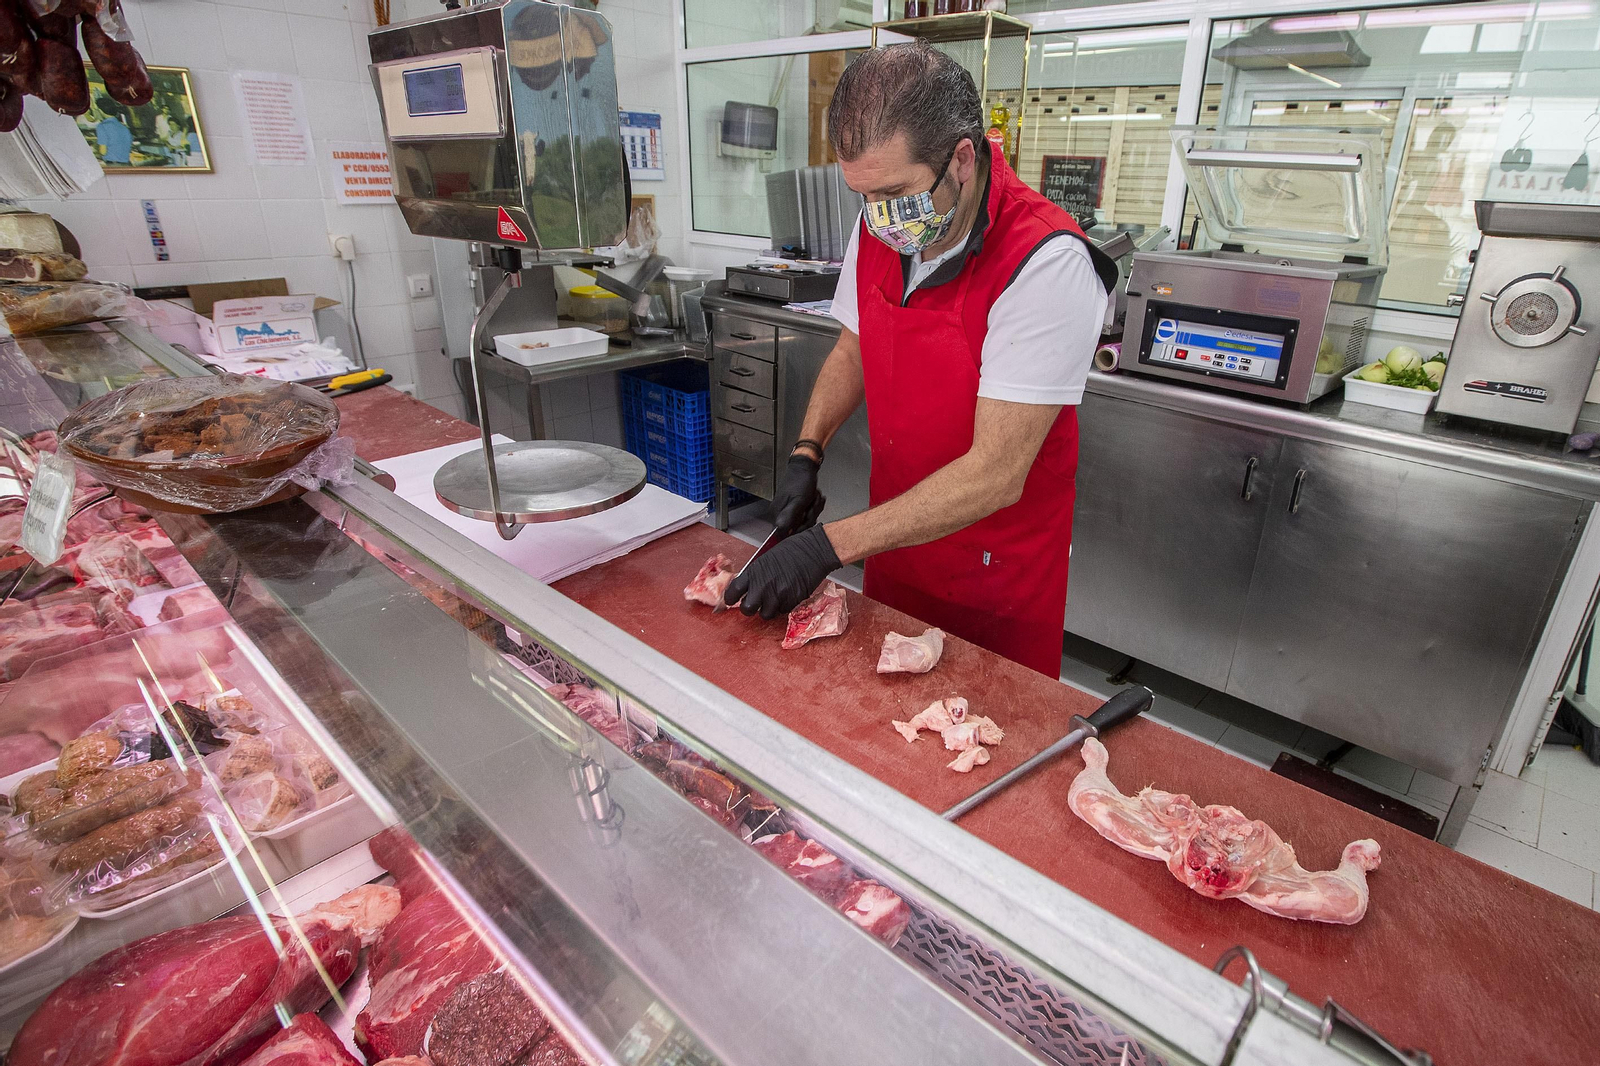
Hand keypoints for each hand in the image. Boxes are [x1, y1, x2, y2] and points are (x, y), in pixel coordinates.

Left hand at [723, 524, 841, 619]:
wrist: (814, 551)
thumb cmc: (793, 550)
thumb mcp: (766, 558)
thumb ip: (756, 574)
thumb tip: (748, 586)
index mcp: (754, 572)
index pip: (733, 591)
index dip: (730, 598)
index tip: (731, 600)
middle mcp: (764, 585)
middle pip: (747, 609)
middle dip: (749, 608)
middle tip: (753, 604)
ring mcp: (778, 595)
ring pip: (766, 614)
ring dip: (767, 609)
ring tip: (773, 599)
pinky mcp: (792, 601)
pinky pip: (782, 611)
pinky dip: (783, 606)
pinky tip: (787, 595)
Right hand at [771, 453, 824, 534]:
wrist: (804, 468)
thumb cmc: (801, 480)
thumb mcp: (799, 500)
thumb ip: (790, 516)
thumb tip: (781, 530)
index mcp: (777, 513)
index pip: (784, 533)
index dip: (798, 529)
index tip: (805, 518)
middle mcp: (779, 513)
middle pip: (796, 528)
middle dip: (809, 517)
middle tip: (811, 505)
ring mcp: (787, 510)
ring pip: (803, 522)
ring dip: (813, 511)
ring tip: (813, 499)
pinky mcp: (794, 508)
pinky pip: (805, 515)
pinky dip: (813, 508)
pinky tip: (814, 499)